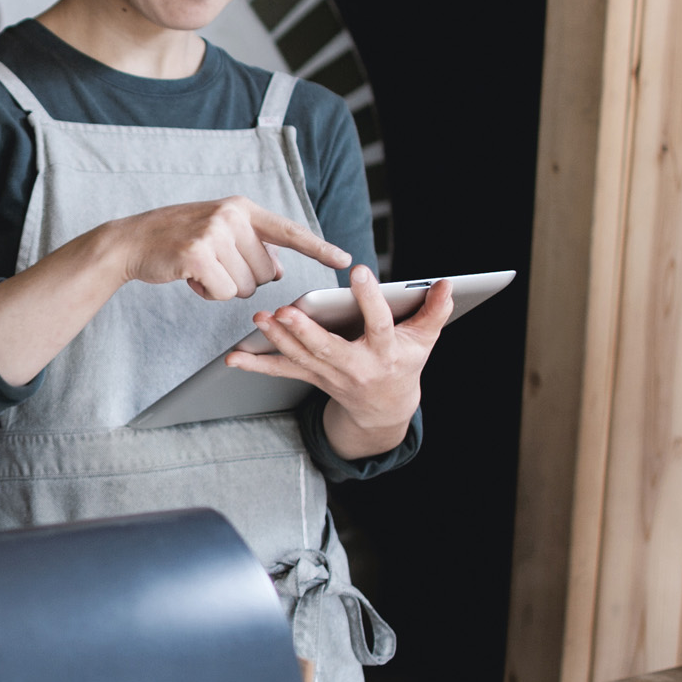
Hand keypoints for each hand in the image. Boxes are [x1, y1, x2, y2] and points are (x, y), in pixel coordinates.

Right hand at [109, 196, 351, 300]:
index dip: (318, 247)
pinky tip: (190, 276)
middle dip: (243, 279)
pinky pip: (223, 293)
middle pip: (266, 273)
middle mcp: (232, 215)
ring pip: (246, 288)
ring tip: (199, 267)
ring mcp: (214, 233)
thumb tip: (279, 270)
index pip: (288, 230)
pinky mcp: (197, 254)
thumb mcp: (219, 231)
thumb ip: (251, 244)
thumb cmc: (179, 240)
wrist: (133, 240)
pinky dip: (207, 293)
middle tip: (213, 263)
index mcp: (242, 208)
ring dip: (223, 287)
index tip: (344, 258)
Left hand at [225, 265, 450, 457]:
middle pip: (329, 349)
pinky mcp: (311, 377)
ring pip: (302, 358)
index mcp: (385, 353)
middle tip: (287, 311)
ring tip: (261, 318)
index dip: (371, 300)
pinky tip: (233, 357)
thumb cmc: (404, 363)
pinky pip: (282, 370)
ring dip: (278, 340)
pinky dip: (256, 364)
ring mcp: (330, 376)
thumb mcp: (424, 340)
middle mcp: (356, 367)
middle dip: (307, 332)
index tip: (362, 273)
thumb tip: (447, 283)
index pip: (379, 324)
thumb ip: (435, 311)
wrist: (384, 408)